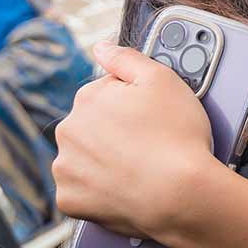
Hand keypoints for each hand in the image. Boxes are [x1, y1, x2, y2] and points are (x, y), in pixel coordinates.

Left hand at [52, 45, 227, 242]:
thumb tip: (100, 47)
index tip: (150, 120)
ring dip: (102, 161)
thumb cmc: (177, 137)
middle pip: (91, 126)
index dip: (132, 106)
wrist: (181, 195)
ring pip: (83, 159)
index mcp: (87, 98)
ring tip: (137, 169)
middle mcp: (68, 130)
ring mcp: (66, 167)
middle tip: (147, 146)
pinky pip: (81, 191)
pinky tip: (123, 188)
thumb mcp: (162, 79)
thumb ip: (126, 57)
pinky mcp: (69, 200)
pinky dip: (97, 192)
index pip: (105, 94)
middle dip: (114, 133)